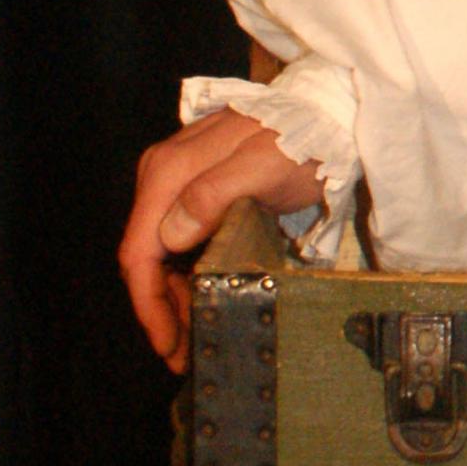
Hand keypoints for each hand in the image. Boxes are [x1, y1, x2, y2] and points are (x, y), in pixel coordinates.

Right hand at [119, 113, 321, 371]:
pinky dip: (187, 274)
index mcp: (168, 173)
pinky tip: (203, 297)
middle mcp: (163, 176)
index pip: (139, 251)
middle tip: (185, 352)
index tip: (168, 344)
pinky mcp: (197, 189)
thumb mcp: (261, 167)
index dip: (149, 304)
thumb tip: (170, 235)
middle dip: (161, 309)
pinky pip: (180, 240)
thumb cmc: (300, 140)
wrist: (327, 113)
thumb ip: (211, 195)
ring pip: (161, 252)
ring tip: (195, 334)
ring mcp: (178, 182)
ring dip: (174, 296)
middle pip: (146, 256)